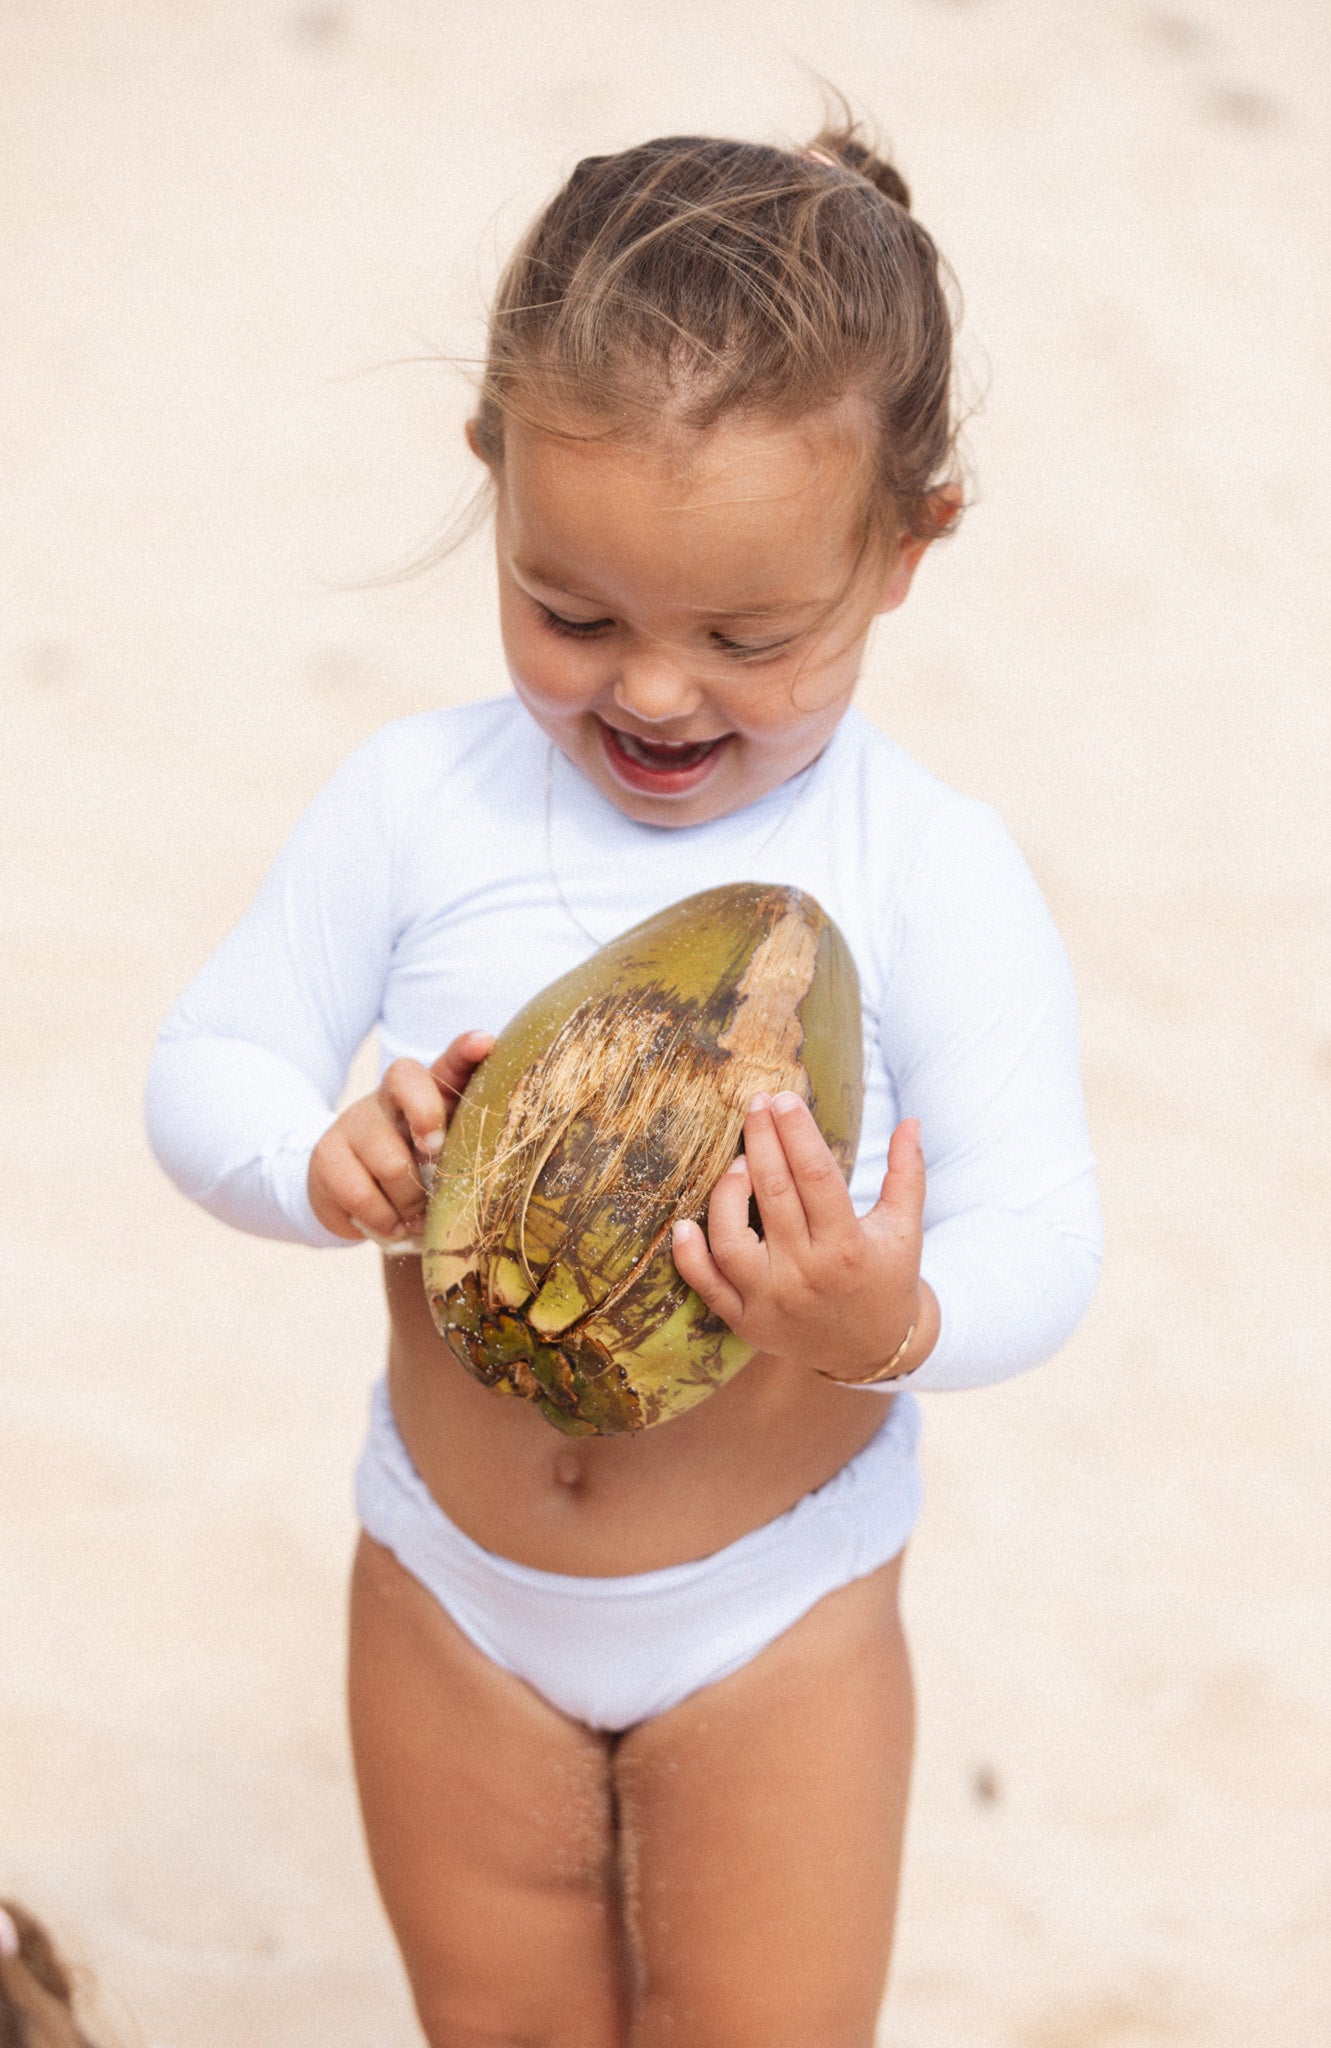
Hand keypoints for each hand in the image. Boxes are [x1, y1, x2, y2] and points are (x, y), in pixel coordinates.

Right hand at [308, 1030, 493, 1242]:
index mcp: (428, 1093)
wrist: (348, 1194)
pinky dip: (384, 1220)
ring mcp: (353, 1121)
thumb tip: (507, 1166)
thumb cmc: (415, 1172)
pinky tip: (390, 1223)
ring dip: (411, 1202)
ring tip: (414, 1214)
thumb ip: (468, 1149)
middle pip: (411, 1092)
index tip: (484, 1043)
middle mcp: (388, 1097)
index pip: (448, 1063)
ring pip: (393, 1163)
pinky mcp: (325, 1154)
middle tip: (434, 1164)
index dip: (464, 1051)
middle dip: (431, 1133)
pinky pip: (362, 1194)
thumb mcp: (445, 1157)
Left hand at [671, 1092, 932, 1381]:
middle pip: (773, 1195)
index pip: (815, 1176)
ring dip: (727, 1192)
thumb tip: (912, 1121)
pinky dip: (689, 1257)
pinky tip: (685, 1223)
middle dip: (761, 1141)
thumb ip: (908, 1174)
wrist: (871, 1351)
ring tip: (740, 1161)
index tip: (783, 1098)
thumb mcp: (906, 1229)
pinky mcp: (746, 1322)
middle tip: (755, 1103)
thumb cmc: (886, 1278)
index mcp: (848, 1248)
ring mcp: (771, 1301)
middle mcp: (806, 1274)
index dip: (796, 1132)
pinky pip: (708, 1286)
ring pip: (731, 1238)